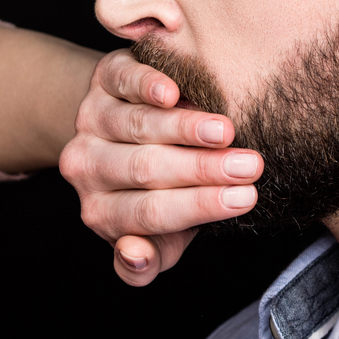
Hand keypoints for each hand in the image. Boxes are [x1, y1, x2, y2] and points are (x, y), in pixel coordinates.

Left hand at [58, 49, 260, 286]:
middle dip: (202, 169)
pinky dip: (146, 87)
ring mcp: (90, 120)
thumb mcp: (157, 235)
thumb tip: (134, 257)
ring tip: (227, 132)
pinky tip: (171, 93)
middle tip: (250, 165)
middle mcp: (87, 167)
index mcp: (100, 211)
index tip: (246, 197)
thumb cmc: (154, 191)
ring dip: (183, 129)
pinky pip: (122, 82)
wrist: (128, 132)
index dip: (200, 205)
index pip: (150, 213)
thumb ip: (150, 258)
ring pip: (137, 126)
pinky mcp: (102, 80)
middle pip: (145, 169)